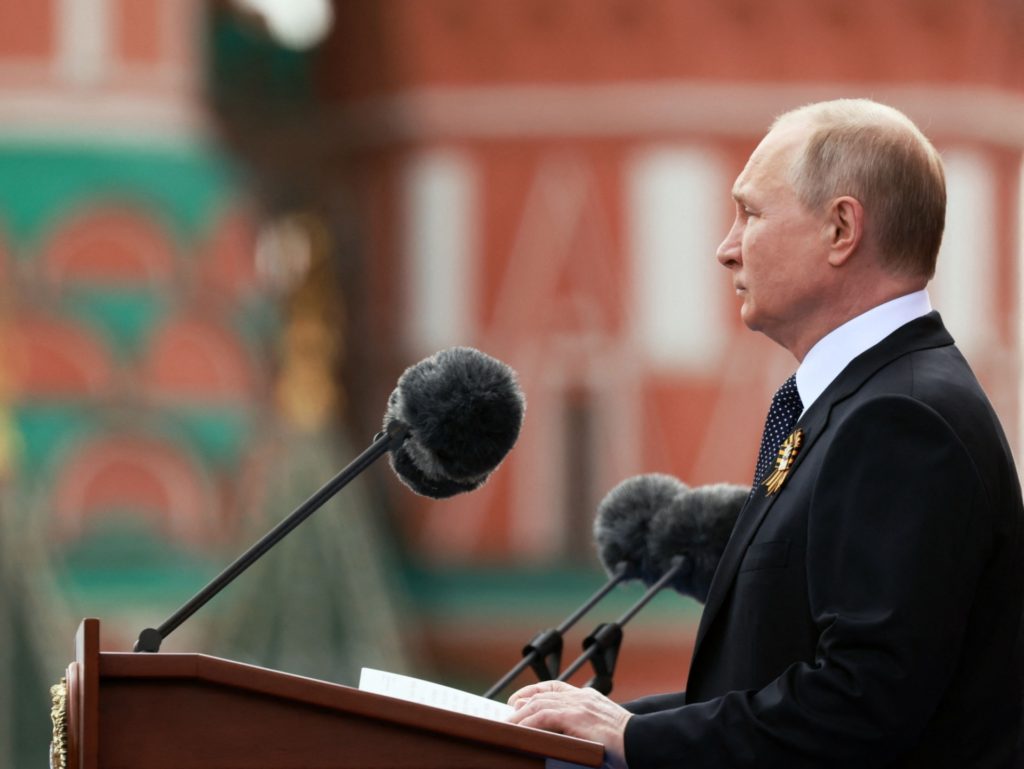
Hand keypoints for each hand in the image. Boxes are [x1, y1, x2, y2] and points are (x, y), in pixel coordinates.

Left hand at [507, 681, 630, 768]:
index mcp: (588, 697)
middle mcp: (581, 697)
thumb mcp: (603, 726)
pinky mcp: (575, 718)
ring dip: (520, 715)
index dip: (533, 690)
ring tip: (508, 724)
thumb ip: (586, 723)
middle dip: (521, 701)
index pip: (554, 687)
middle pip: (542, 694)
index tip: (519, 698)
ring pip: (539, 704)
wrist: (641, 741)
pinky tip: (520, 729)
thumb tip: (569, 731)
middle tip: (508, 713)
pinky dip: (528, 723)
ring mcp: (578, 705)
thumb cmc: (627, 740)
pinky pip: (543, 717)